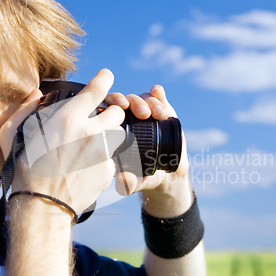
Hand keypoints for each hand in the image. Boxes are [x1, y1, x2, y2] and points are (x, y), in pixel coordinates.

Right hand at [0, 69, 125, 213]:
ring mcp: (102, 152)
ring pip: (118, 135)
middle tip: (99, 121)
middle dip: (110, 113)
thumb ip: (24, 109)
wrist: (42, 205)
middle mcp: (90, 132)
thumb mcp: (12, 134)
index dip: (104, 79)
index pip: (96, 89)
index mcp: (69, 119)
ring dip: (109, 135)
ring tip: (93, 145)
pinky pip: (113, 158)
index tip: (107, 76)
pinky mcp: (108, 170)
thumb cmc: (23, 168)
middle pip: (117, 112)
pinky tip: (88, 167)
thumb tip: (35, 94)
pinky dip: (104, 159)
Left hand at [106, 85, 192, 216]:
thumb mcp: (137, 181)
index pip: (107, 111)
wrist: (168, 171)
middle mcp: (128, 119)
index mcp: (114, 131)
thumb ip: (129, 183)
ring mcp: (144, 113)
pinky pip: (156, 96)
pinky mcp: (161, 109)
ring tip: (159, 114)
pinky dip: (157, 93)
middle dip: (133, 102)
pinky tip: (158, 92)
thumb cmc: (145, 176)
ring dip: (149, 101)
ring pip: (141, 98)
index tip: (121, 108)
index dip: (113, 104)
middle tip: (143, 113)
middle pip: (124, 100)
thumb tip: (123, 180)